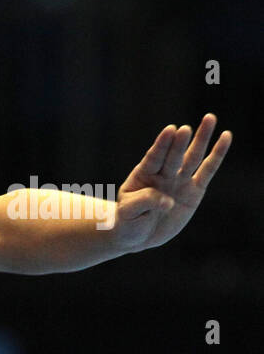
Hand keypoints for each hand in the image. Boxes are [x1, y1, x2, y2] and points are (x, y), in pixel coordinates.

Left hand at [111, 114, 231, 251]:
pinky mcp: (195, 191)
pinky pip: (208, 171)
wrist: (137, 235)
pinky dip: (217, 155)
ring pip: (193, 157)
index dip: (161, 145)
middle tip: (186, 129)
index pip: (153, 158)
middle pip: (174, 155)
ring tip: (209, 118)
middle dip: (180, 143)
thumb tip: (167, 201)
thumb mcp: (128, 212)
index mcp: (143, 175)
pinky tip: (225, 137)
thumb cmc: (128, 221)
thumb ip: (145, 201)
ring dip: (201, 139)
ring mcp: (180, 181)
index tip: (170, 130)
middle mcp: (163, 173)